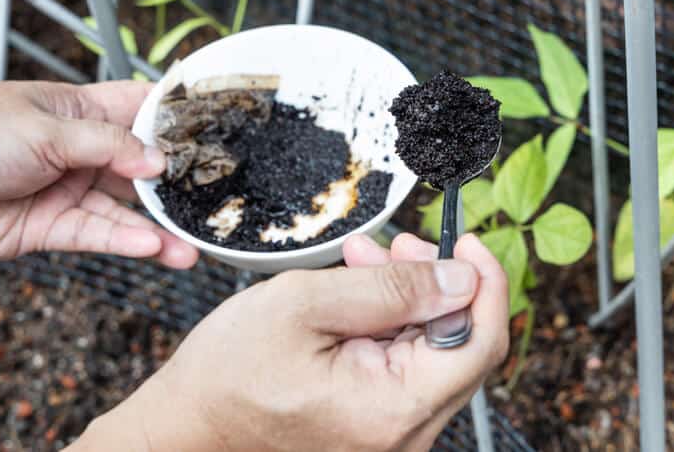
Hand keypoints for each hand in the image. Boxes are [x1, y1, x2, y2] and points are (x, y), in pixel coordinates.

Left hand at [0, 81, 197, 267]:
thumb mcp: (46, 130)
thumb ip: (107, 146)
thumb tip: (157, 161)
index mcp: (76, 110)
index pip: (136, 108)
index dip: (172, 118)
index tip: (212, 130)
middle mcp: (79, 151)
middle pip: (139, 166)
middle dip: (173, 183)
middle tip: (211, 199)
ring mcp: (68, 190)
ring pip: (124, 210)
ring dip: (157, 228)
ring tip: (190, 246)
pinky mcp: (54, 227)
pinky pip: (99, 234)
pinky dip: (126, 241)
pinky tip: (152, 247)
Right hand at [68, 233, 508, 451]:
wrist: (188, 425)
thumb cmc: (230, 372)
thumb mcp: (306, 306)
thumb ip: (391, 289)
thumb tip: (461, 277)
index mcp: (393, 408)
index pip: (480, 342)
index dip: (485, 283)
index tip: (466, 241)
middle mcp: (404, 434)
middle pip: (459, 345)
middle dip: (436, 282)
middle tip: (397, 244)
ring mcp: (391, 435)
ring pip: (430, 352)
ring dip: (408, 299)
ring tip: (365, 261)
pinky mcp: (376, 426)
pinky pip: (404, 368)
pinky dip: (390, 325)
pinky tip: (359, 294)